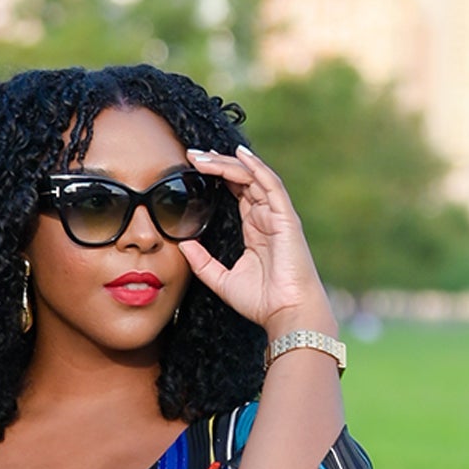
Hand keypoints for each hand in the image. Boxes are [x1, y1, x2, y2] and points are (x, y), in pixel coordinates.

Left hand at [179, 144, 336, 339]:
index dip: (216, 177)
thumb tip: (182, 244)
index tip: (192, 168)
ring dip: (228, 163)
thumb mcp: (221, 280)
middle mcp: (266, 218)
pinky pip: (270, 185)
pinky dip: (255, 168)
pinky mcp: (285, 218)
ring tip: (204, 156)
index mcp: (254, 229)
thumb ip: (202, 262)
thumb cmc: (262, 301)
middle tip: (192, 155)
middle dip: (217, 164)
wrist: (286, 313)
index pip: (236, 193)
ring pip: (252, 177)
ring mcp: (277, 215)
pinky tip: (239, 155)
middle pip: (241, 180)